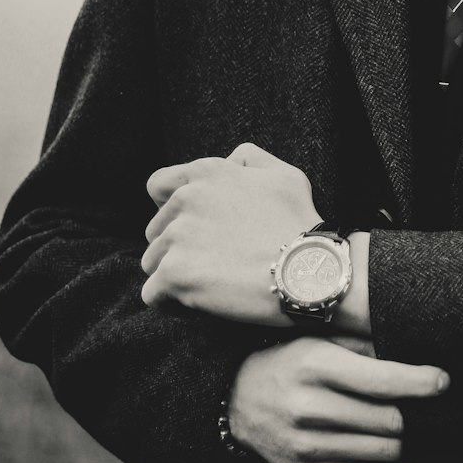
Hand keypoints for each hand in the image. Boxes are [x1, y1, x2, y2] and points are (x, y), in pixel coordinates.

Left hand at [141, 142, 316, 324]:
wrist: (310, 270)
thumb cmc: (300, 224)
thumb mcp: (284, 174)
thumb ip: (249, 158)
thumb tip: (229, 162)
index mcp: (206, 173)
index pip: (157, 186)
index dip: (170, 209)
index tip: (194, 229)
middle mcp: (186, 199)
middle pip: (156, 231)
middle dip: (178, 247)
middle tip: (215, 262)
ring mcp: (177, 237)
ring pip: (153, 263)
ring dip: (176, 275)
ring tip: (212, 285)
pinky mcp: (175, 274)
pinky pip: (154, 294)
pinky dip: (173, 303)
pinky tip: (202, 303)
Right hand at [228, 334, 449, 462]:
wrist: (238, 398)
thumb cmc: (290, 362)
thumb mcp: (321, 341)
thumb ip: (365, 348)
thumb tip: (414, 360)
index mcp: (315, 367)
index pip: (381, 380)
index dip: (420, 382)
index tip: (443, 381)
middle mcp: (310, 408)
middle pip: (389, 420)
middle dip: (413, 413)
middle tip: (424, 406)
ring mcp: (309, 448)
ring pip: (385, 451)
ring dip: (405, 440)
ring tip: (410, 426)